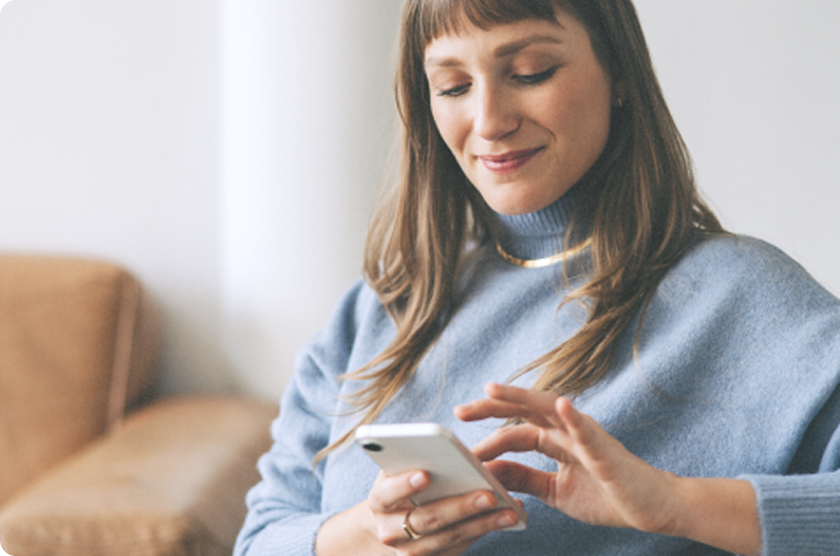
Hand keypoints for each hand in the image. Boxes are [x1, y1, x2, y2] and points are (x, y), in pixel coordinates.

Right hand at [316, 468, 521, 555]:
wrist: (391, 523)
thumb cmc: (401, 485)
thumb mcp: (398, 470)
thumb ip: (412, 459)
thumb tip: (446, 448)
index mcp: (379, 501)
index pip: (387, 494)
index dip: (404, 485)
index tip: (425, 474)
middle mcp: (390, 532)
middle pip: (427, 520)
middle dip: (460, 507)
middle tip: (488, 494)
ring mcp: (409, 553)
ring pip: (448, 538)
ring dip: (481, 524)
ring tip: (509, 510)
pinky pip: (458, 549)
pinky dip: (481, 533)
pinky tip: (504, 519)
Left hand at [455, 383, 760, 554]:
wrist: (651, 509)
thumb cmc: (607, 496)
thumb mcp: (555, 491)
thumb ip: (524, 478)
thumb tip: (488, 472)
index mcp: (554, 440)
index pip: (514, 430)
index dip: (487, 434)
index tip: (459, 441)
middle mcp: (567, 430)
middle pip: (523, 411)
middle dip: (491, 407)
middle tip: (459, 411)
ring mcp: (586, 436)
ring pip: (549, 409)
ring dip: (521, 397)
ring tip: (493, 389)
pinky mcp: (606, 450)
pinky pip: (588, 430)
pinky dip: (574, 416)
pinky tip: (562, 405)